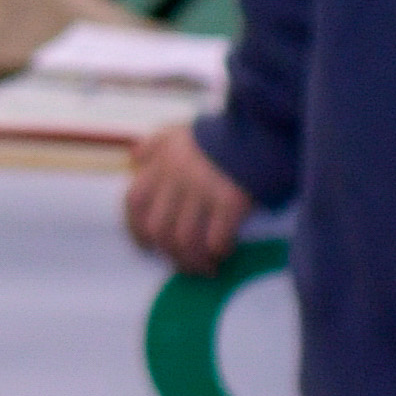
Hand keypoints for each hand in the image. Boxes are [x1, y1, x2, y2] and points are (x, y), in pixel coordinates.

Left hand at [122, 123, 251, 272]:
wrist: (261, 128)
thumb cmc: (220, 135)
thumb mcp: (179, 132)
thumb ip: (154, 144)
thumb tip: (134, 157)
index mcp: (160, 164)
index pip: (134, 204)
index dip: (136, 229)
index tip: (148, 246)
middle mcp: (176, 179)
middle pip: (158, 230)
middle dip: (170, 254)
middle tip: (185, 263)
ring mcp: (202, 191)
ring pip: (184, 240)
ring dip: (194, 261)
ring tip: (207, 267)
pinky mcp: (230, 201)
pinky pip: (216, 239)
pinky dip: (218, 251)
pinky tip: (225, 252)